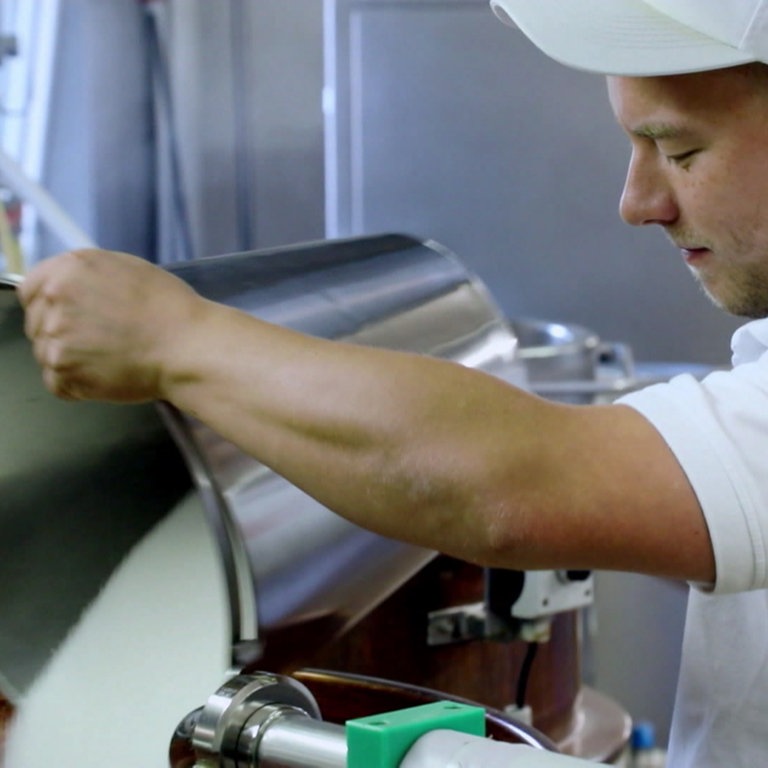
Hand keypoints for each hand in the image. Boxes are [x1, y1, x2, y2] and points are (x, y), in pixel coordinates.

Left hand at [18, 248, 200, 402]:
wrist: (188, 346)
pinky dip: (78, 385)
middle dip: (61, 333)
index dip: (49, 305)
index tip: (69, 317)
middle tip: (100, 341)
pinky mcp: (64, 371)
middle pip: (36, 323)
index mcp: (69, 269)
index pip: (30, 289)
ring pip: (46, 354)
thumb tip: (69, 290)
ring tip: (110, 359)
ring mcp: (55, 337)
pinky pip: (57, 383)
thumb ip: (88, 276)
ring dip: (72, 360)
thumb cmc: (170, 309)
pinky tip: (106, 375)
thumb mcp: (127, 269)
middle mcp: (54, 299)